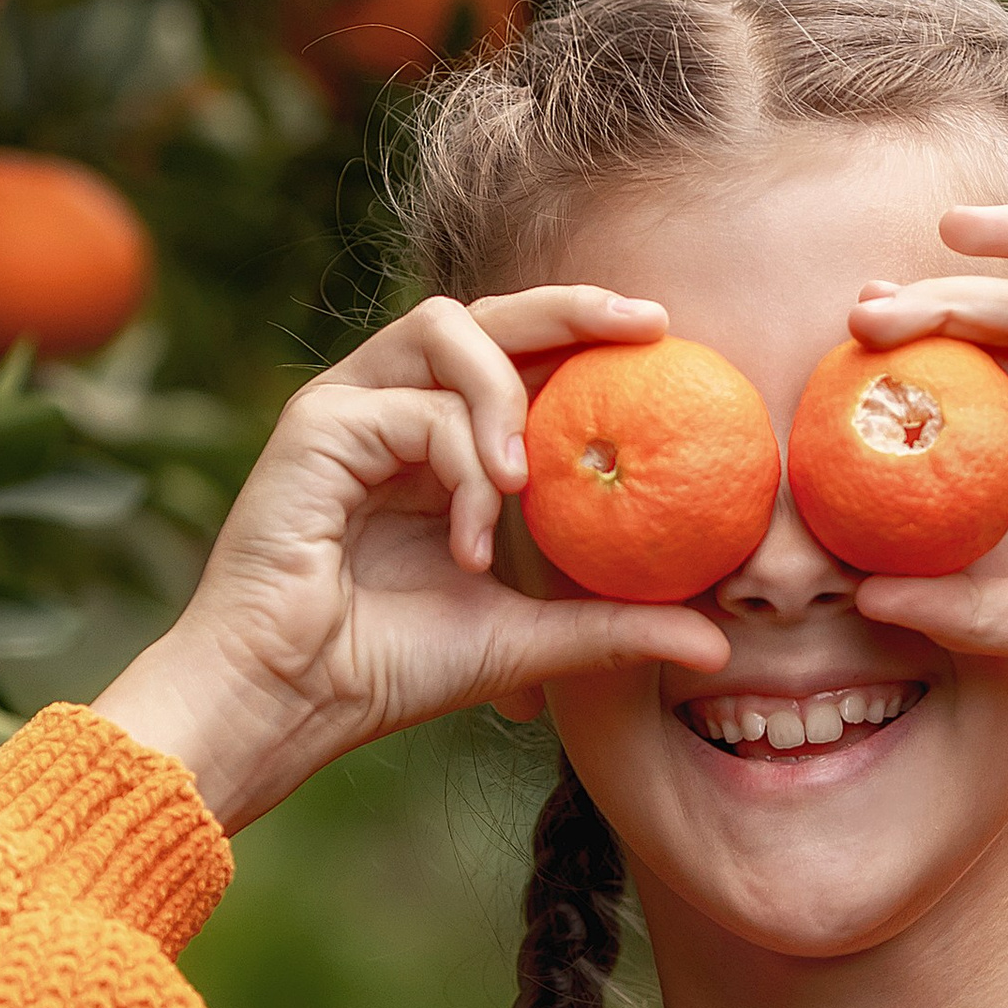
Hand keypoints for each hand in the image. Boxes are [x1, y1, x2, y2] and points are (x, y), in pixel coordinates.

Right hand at [93, 291, 728, 830]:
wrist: (290, 702)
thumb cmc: (389, 669)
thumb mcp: (525, 640)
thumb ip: (611, 625)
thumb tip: (717, 645)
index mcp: (437, 444)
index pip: (517, 356)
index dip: (584, 334)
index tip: (664, 335)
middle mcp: (393, 409)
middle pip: (485, 312)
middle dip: (569, 306)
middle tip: (647, 323)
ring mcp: (351, 410)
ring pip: (446, 329)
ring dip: (503, 395)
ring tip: (526, 481)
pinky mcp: (316, 426)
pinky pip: (414, 409)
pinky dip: (458, 465)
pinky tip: (467, 542)